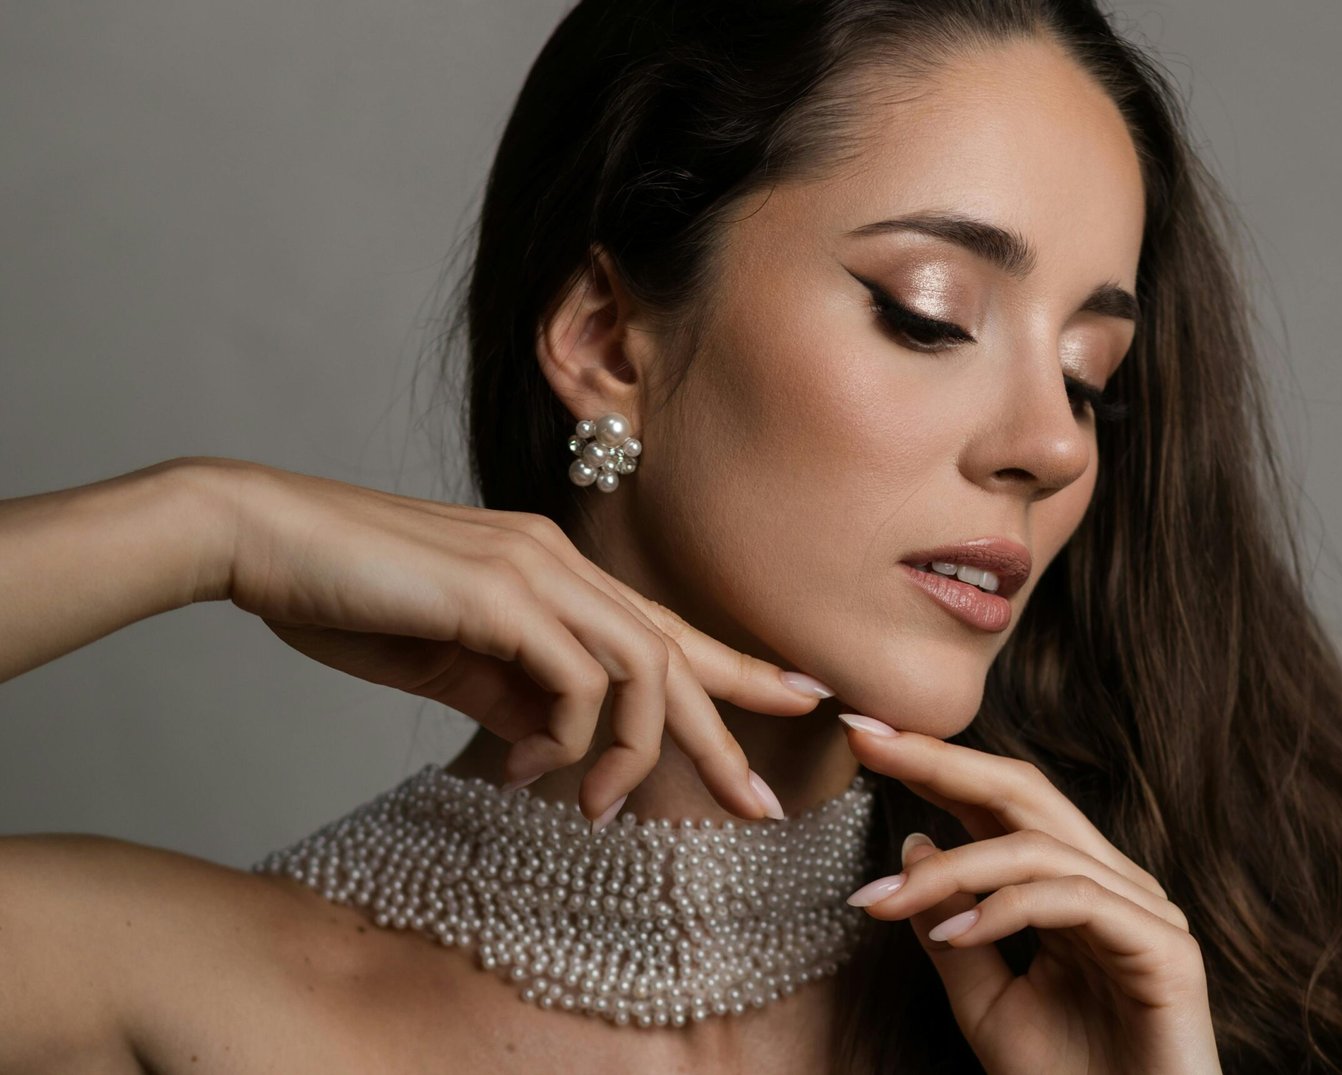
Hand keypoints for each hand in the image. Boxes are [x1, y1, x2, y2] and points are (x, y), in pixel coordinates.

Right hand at [207, 457, 832, 822]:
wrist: (260, 539)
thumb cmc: (346, 595)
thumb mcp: (447, 662)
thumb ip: (510, 694)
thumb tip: (559, 747)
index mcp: (551, 571)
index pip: (659, 625)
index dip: (731, 667)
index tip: (792, 701)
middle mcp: (558, 560)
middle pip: (673, 651)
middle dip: (727, 730)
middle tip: (761, 804)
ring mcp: (533, 569)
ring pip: (640, 667)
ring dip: (636, 752)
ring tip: (603, 813)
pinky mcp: (499, 591)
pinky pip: (574, 678)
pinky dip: (565, 739)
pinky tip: (523, 772)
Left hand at [837, 713, 1221, 1074]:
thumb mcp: (983, 1000)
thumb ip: (950, 926)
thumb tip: (914, 842)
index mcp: (1072, 884)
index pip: (999, 804)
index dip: (934, 765)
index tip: (864, 737)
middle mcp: (1112, 882)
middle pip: (1024, 793)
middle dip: (941, 763)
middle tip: (869, 742)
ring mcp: (1144, 910)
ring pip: (1036, 847)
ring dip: (951, 870)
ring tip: (886, 901)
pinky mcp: (1166, 948)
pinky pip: (1074, 899)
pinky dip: (1006, 910)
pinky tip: (958, 936)